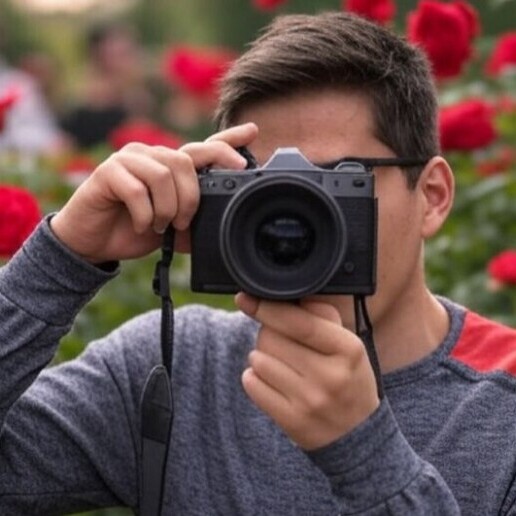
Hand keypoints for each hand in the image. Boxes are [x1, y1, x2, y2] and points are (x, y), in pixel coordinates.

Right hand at [51, 123, 257, 263]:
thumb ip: (193, 220)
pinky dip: (144, 215)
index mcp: (169, 167)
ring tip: (159, 226)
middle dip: (191, 198)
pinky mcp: (107, 172)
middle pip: (185, 161)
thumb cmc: (134, 229)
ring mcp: (128, 160)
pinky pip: (136, 189)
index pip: (202, 148)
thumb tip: (222, 222)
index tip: (253, 133)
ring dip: (166, 208)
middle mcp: (151, 156)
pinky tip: (141, 225)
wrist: (93, 241)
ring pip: (163, 174)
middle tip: (182, 223)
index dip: (228, 141)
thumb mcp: (172, 228)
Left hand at [235, 293, 379, 449]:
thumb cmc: (347, 376)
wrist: (358, 434)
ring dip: (261, 357)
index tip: (245, 299)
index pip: (300, 323)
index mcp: (349, 349)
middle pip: (271, 339)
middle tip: (279, 341)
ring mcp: (311, 402)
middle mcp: (331, 376)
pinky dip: (254, 378)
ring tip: (279, 363)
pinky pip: (253, 386)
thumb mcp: (348, 344)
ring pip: (259, 361)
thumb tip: (290, 296)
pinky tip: (270, 380)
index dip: (268, 309)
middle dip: (266, 333)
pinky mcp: (293, 421)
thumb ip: (322, 315)